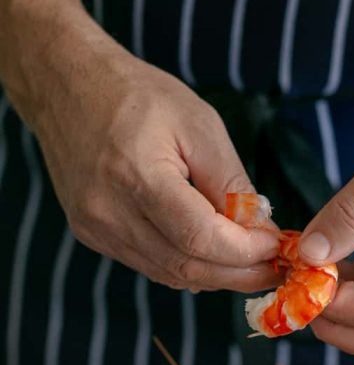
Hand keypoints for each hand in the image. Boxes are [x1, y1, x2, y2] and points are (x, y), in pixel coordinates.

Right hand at [31, 28, 278, 291]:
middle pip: (186, 266)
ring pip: (169, 275)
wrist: (67, 87)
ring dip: (217, 277)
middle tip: (274, 269)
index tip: (276, 247)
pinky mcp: (94, 236)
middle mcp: (109, 212)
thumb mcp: (199, 124)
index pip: (199, 237)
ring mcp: (97, 229)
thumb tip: (260, 230)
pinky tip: (213, 259)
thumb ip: (230, 182)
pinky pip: (151, 266)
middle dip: (239, 274)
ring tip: (251, 267)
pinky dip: (189, 269)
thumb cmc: (138, 97)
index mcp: (136, 175)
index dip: (244, 251)